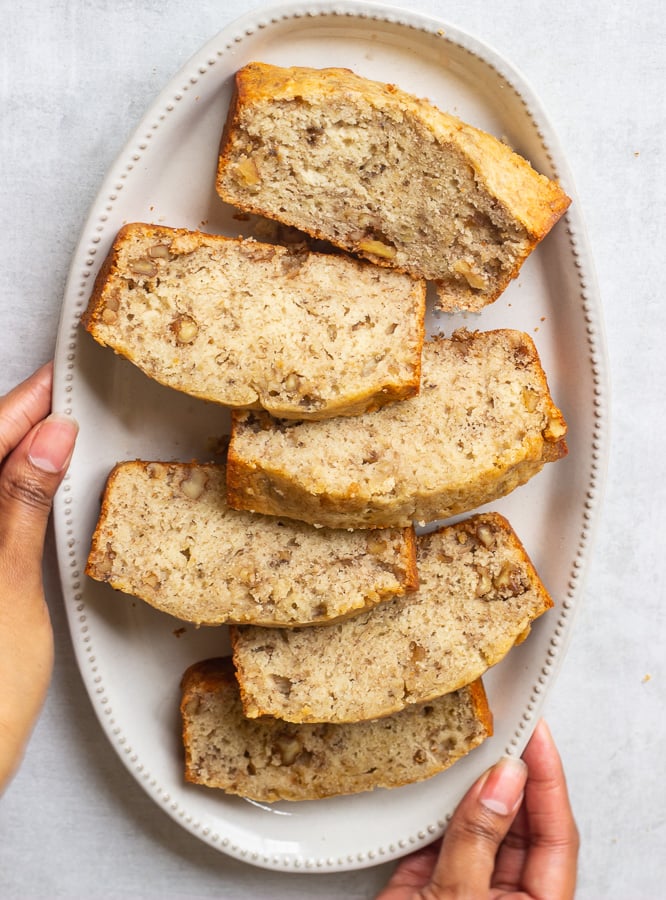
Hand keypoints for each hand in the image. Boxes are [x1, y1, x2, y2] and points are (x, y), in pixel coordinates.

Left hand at [0, 363, 77, 791]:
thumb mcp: (7, 594)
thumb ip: (19, 509)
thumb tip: (48, 441)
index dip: (19, 406)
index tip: (55, 379)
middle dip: (14, 424)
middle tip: (57, 396)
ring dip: (8, 460)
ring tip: (49, 433)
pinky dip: (4, 501)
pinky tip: (26, 494)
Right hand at [376, 718, 578, 899]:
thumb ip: (480, 841)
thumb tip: (503, 779)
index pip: (556, 835)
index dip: (548, 780)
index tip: (536, 733)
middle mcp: (503, 897)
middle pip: (519, 825)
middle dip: (511, 775)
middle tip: (505, 726)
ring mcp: (464, 892)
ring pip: (477, 826)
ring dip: (471, 786)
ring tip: (473, 741)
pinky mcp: (424, 887)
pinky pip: (437, 835)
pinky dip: (433, 805)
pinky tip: (435, 775)